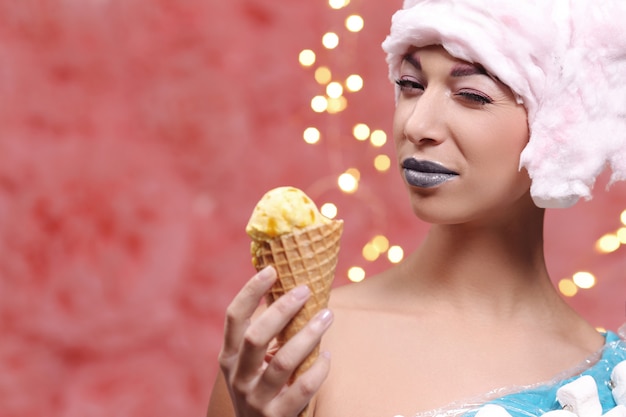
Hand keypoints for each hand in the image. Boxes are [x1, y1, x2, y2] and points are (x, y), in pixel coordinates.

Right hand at [218, 266, 332, 416]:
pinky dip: (318, 369)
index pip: (234, 317)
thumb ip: (267, 337)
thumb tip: (296, 293)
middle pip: (256, 335)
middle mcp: (237, 377)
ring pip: (283, 361)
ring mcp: (255, 398)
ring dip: (309, 334)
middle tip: (306, 290)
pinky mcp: (276, 416)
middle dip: (282, 309)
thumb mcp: (253, 365)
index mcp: (228, 357)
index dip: (250, 291)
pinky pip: (302, 388)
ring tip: (328, 316)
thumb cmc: (262, 389)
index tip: (271, 270)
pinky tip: (327, 357)